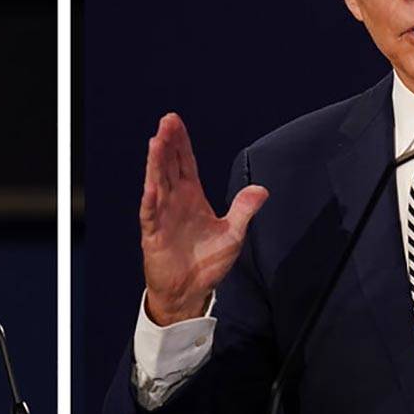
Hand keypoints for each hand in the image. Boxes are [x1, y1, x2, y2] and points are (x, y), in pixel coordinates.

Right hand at [140, 113, 269, 325]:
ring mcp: (163, 216)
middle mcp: (175, 201)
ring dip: (156, 163)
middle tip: (166, 121)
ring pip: (158, 184)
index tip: (175, 121)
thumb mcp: (232, 234)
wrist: (190, 292)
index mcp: (191, 197)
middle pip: (169, 166)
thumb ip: (244, 209)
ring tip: (156, 142)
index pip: (185, 163)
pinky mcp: (154, 236)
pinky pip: (152, 215)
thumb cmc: (207, 262)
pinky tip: (151, 186)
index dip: (181, 143)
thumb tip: (262, 189)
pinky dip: (151, 201)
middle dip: (168, 144)